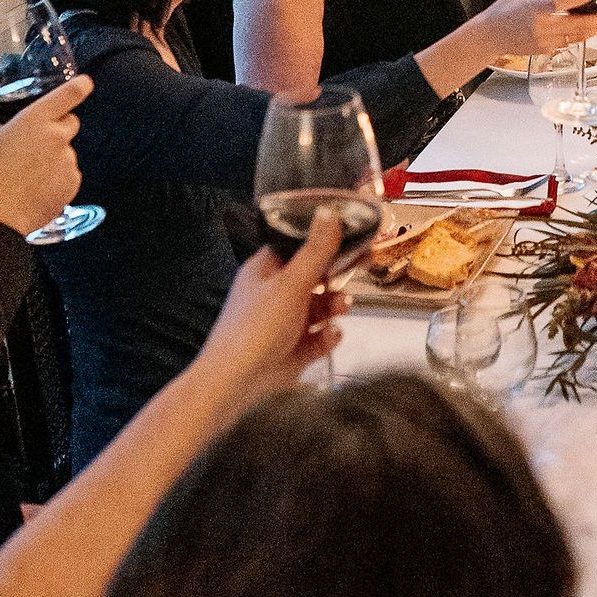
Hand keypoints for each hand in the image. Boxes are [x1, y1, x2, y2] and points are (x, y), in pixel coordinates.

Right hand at [0, 75, 90, 237]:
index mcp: (37, 120)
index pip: (71, 93)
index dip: (80, 85)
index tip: (83, 83)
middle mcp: (57, 138)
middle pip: (70, 121)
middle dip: (57, 126)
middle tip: (34, 139)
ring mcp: (67, 161)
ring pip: (68, 150)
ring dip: (55, 154)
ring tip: (30, 168)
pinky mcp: (72, 183)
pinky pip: (70, 172)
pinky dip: (58, 175)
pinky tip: (37, 183)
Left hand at [203, 216, 346, 401]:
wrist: (237, 383)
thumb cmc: (254, 329)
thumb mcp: (290, 284)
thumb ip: (315, 251)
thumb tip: (329, 213)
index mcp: (266, 271)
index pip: (298, 247)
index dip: (325, 242)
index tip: (352, 238)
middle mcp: (274, 294)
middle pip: (314, 278)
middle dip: (336, 277)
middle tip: (359, 269)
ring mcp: (284, 323)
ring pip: (320, 308)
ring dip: (335, 307)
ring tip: (342, 308)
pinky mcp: (293, 349)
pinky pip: (319, 337)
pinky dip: (328, 336)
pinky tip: (331, 335)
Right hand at [477, 0, 596, 62]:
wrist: (490, 35)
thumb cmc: (506, 10)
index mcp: (536, 7)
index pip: (561, 3)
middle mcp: (541, 25)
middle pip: (577, 24)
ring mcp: (544, 40)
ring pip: (577, 36)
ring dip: (596, 28)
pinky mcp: (546, 50)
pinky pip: (569, 42)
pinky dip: (581, 35)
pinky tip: (592, 27)